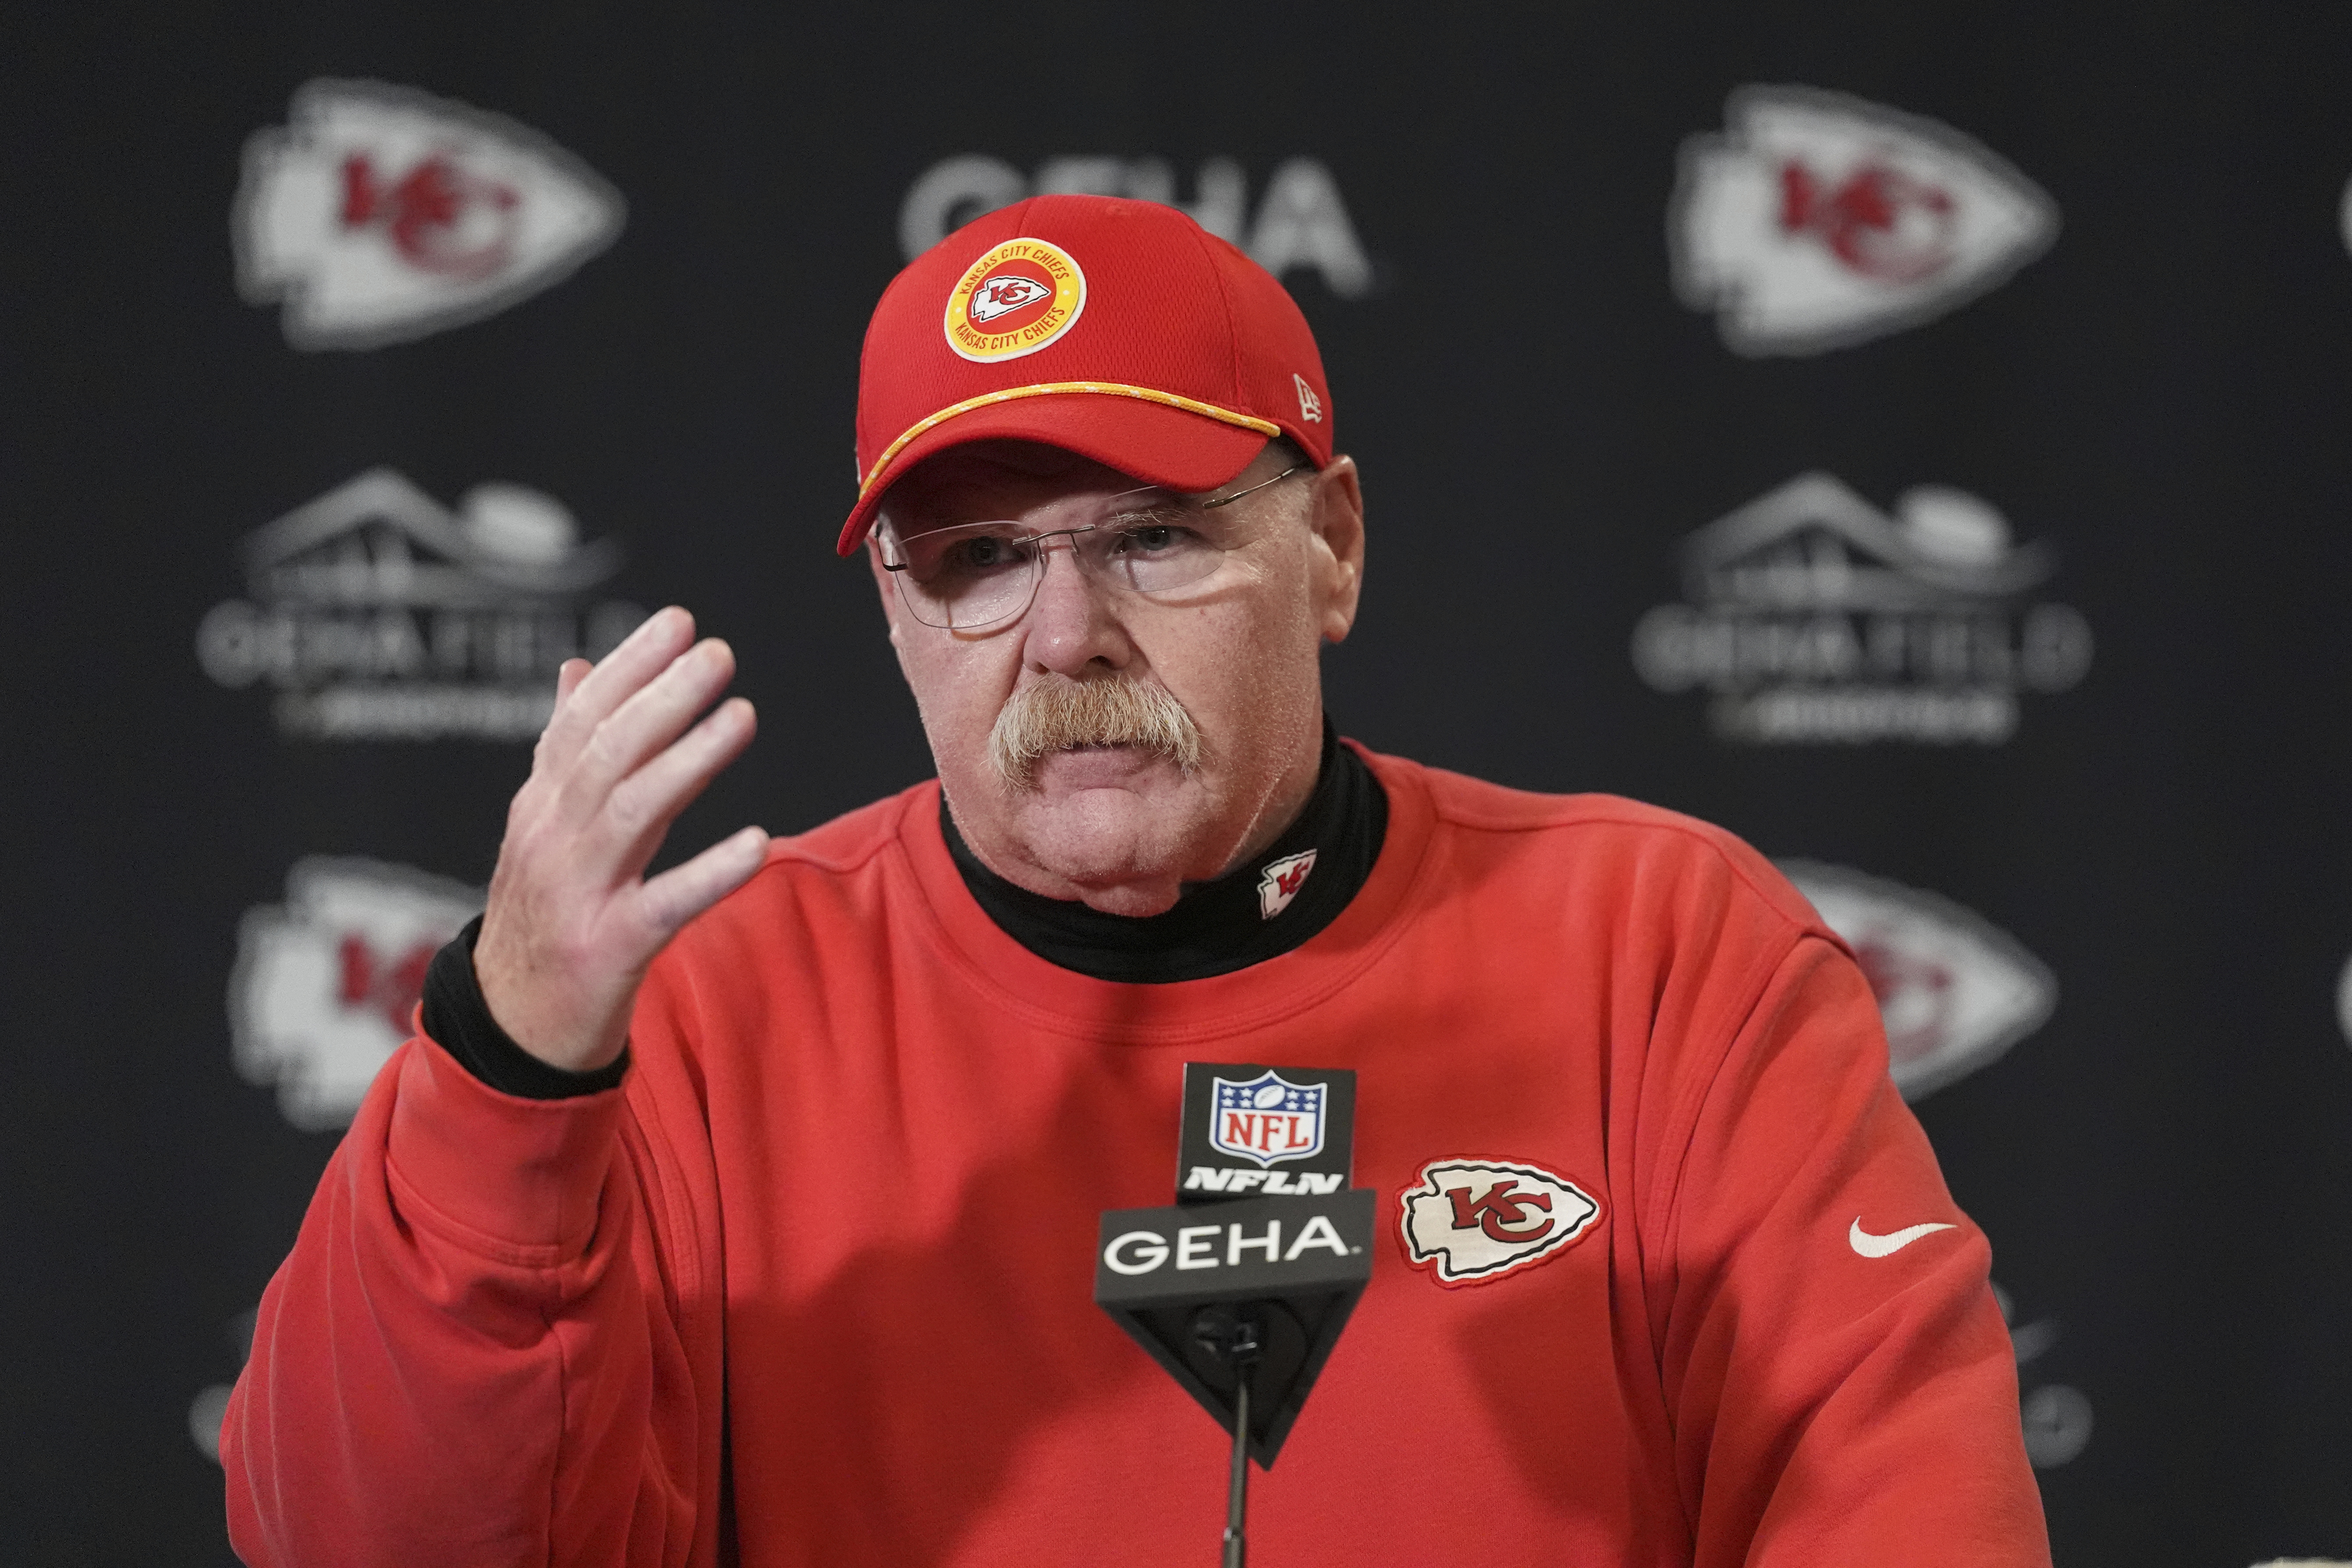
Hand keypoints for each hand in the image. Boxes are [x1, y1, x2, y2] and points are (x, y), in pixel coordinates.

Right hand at [473, 606, 768, 1072]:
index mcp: (542, 805)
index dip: (631, 667)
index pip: (583, 720)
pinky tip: (757, 844)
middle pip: (609, 755)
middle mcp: (553, 839)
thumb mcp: (544, 827)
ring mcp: (578, 894)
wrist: (510, 1026)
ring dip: (688, 761)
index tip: (680, 621)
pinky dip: (710, 873)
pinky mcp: (608, 949)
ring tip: (742, 715)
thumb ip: (564, 750)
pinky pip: (666, 904)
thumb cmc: (544, 914)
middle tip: (717, 653)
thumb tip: (578, 670)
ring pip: (633, 814)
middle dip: (663, 697)